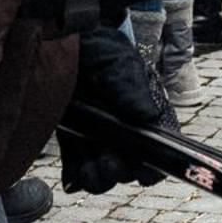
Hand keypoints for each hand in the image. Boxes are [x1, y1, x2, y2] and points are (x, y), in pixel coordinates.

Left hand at [58, 27, 176, 194]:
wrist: (59, 44)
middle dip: (119, 168)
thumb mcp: (114, 61)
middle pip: (131, 171)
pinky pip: (78, 175)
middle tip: (106, 158)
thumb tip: (147, 116)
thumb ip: (129, 86)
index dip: (154, 164)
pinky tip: (72, 165)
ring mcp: (99, 142)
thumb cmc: (96, 50)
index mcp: (146, 115)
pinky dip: (75, 175)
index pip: (162, 151)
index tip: (140, 163)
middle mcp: (126, 134)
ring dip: (96, 174)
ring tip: (86, 158)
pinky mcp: (73, 148)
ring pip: (104, 178)